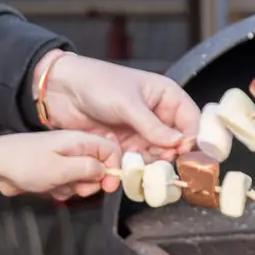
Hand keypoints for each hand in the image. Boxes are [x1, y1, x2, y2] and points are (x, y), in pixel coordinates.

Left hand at [0, 130, 120, 201]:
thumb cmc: (26, 164)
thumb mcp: (61, 169)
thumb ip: (88, 169)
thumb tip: (108, 170)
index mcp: (79, 140)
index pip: (111, 150)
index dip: (114, 169)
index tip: (107, 187)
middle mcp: (73, 148)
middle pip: (98, 168)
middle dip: (90, 183)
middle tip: (74, 187)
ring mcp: (62, 160)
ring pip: (82, 180)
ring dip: (72, 189)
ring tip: (54, 186)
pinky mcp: (51, 172)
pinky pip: (66, 185)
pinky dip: (59, 190)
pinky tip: (46, 189)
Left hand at [35, 52, 198, 159]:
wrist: (62, 90)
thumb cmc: (96, 83)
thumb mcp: (127, 103)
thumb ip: (152, 126)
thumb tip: (178, 143)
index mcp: (166, 96)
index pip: (191, 120)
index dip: (192, 138)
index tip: (186, 154)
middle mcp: (157, 115)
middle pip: (177, 142)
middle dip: (172, 155)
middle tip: (165, 165)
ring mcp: (141, 131)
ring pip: (158, 155)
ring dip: (153, 165)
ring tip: (145, 169)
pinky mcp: (125, 145)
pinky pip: (138, 161)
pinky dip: (137, 168)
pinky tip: (131, 170)